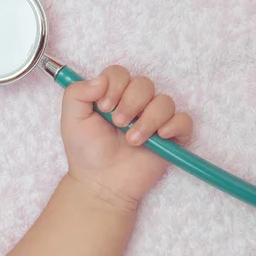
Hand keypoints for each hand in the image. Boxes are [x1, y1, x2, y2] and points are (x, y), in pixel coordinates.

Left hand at [61, 66, 192, 210]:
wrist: (100, 182)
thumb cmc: (86, 151)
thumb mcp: (71, 119)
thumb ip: (77, 93)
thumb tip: (101, 79)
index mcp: (113, 95)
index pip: (120, 73)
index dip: (114, 85)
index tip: (104, 107)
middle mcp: (136, 103)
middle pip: (144, 84)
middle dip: (131, 103)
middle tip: (118, 124)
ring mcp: (155, 120)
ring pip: (164, 101)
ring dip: (148, 119)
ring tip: (132, 141)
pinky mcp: (171, 137)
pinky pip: (184, 120)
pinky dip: (174, 125)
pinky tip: (159, 137)